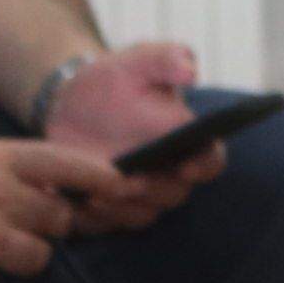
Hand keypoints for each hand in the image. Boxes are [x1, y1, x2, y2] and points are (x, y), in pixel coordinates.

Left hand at [36, 39, 221, 229]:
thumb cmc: (115, 78)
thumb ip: (167, 58)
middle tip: (130, 181)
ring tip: (97, 195)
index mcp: (188, 141)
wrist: (72, 99)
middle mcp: (169, 172)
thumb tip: (189, 70)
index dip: (204, 166)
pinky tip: (76, 204)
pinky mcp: (109, 206)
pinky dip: (93, 220)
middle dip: (154, 191)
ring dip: (123, 210)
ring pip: (141, 215)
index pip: (211, 160)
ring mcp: (139, 194)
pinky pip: (106, 224)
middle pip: (174, 194)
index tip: (187, 165)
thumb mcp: (141, 59)